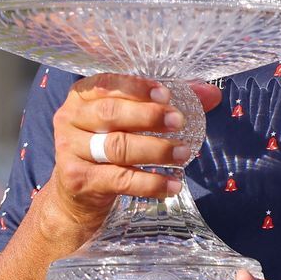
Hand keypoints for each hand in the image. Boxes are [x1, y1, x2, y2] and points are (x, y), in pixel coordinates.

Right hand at [46, 74, 219, 242]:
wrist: (76, 195)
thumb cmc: (108, 146)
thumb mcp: (130, 122)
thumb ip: (166, 104)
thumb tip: (211, 93)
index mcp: (82, 96)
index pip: (107, 84)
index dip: (137, 88)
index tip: (167, 94)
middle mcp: (69, 118)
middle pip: (110, 114)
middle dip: (148, 116)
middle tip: (180, 121)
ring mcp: (69, 150)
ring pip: (116, 147)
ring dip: (155, 150)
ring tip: (184, 154)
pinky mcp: (76, 179)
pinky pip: (119, 180)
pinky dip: (150, 183)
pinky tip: (173, 185)